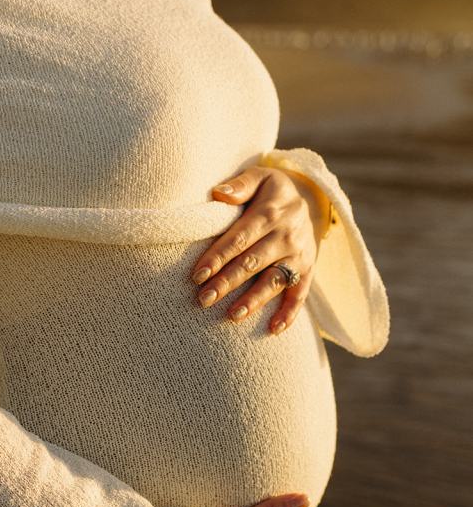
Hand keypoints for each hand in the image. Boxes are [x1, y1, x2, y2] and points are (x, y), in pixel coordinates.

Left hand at [190, 165, 329, 334]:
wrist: (308, 198)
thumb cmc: (270, 191)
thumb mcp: (260, 176)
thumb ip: (240, 184)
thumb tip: (218, 193)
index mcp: (271, 212)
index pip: (239, 238)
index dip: (218, 257)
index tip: (198, 275)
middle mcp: (287, 235)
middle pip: (252, 262)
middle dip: (227, 282)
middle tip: (204, 299)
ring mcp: (300, 254)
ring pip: (274, 280)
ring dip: (254, 300)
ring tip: (232, 315)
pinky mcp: (308, 269)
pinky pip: (301, 294)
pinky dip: (289, 313)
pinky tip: (273, 330)